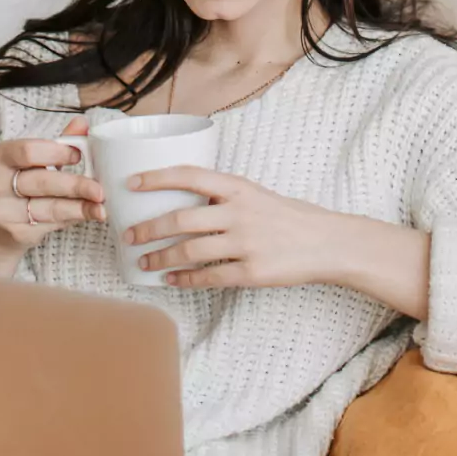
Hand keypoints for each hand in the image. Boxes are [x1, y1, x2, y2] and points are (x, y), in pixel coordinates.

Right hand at [0, 117, 105, 273]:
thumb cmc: (20, 186)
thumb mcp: (35, 162)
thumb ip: (59, 144)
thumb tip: (82, 124)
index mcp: (2, 156)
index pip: (28, 152)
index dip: (56, 153)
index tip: (79, 155)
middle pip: (41, 182)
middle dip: (74, 185)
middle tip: (99, 189)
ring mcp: (3, 211)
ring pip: (48, 208)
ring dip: (80, 207)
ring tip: (101, 207)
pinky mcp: (15, 233)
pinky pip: (51, 224)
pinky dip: (73, 219)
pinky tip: (89, 215)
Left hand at [124, 168, 431, 315]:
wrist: (329, 243)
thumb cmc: (290, 217)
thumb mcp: (257, 195)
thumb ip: (224, 198)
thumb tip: (183, 202)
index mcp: (239, 188)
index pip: (189, 175)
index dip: (156, 178)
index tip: (130, 184)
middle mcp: (239, 213)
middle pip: (181, 219)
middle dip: (148, 229)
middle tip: (127, 235)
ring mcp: (246, 244)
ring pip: (189, 251)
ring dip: (161, 258)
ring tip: (144, 261)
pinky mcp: (252, 272)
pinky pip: (209, 277)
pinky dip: (185, 279)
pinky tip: (171, 280)